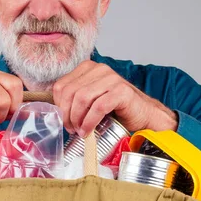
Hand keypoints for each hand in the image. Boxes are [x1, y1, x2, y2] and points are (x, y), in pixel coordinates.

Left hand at [52, 61, 177, 136]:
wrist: (144, 115)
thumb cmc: (116, 109)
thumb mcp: (91, 100)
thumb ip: (75, 99)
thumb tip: (57, 113)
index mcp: (88, 68)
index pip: (61, 86)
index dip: (59, 106)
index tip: (65, 121)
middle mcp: (99, 69)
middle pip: (70, 92)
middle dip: (67, 114)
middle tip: (71, 129)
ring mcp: (111, 78)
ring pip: (82, 98)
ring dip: (77, 119)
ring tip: (80, 131)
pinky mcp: (122, 91)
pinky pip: (98, 107)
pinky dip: (90, 122)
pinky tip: (89, 131)